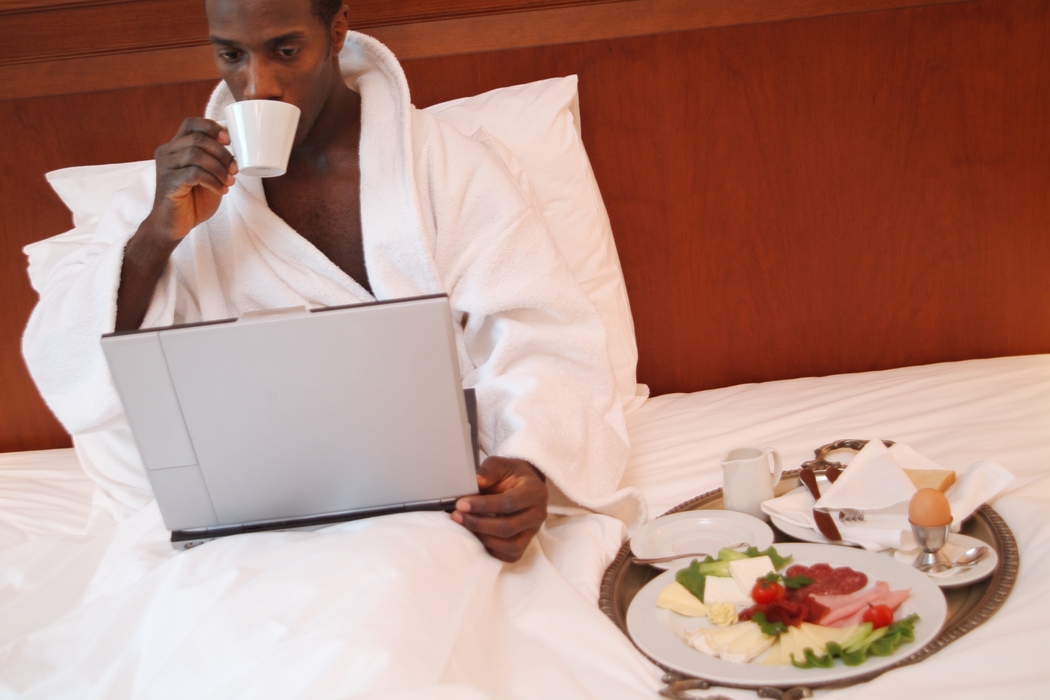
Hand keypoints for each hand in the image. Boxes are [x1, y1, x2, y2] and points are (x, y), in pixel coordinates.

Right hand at [114, 118, 236, 331]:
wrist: (174, 226)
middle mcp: (167, 153)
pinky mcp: (168, 184)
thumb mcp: (208, 176)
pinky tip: (222, 190)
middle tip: (235, 168)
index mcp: (176, 147)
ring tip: (229, 181)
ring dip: (219, 168)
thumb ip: (216, 161)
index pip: (191, 123)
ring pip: (195, 155)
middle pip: (197, 139)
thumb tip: (238, 150)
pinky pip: (194, 174)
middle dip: (222, 153)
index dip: (211, 127)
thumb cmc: (193, 200)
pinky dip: (213, 181)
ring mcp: (165, 167)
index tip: (229, 139)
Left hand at [451, 456, 547, 562]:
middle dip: (478, 524)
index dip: (482, 506)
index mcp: (535, 491)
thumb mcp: (500, 464)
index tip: (461, 504)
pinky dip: (491, 549)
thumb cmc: (511, 474)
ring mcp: (533, 531)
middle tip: (456, 516)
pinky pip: (509, 555)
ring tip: (465, 526)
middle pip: (507, 527)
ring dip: (483, 538)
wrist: (524, 483)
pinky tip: (476, 536)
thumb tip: (476, 482)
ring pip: (510, 546)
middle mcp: (538, 514)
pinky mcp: (526, 544)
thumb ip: (489, 471)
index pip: (508, 503)